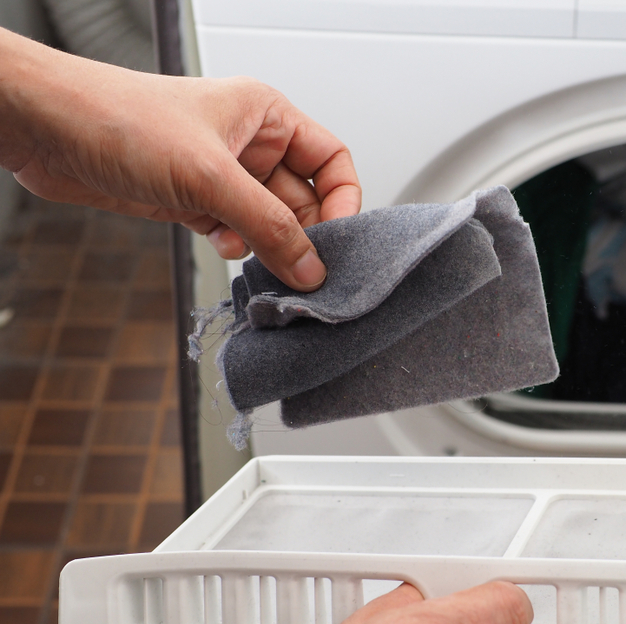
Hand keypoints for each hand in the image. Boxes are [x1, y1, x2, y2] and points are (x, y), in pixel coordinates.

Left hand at [0, 28, 359, 290]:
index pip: (331, 161)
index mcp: (266, 116)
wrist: (45, 129)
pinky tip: (219, 244)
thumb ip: (268, 225)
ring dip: (266, 246)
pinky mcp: (194, 202)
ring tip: (258, 259)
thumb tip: (310, 267)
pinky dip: (235, 247)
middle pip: (304, 199)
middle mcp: (249, 145)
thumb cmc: (117, 117)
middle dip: (303, 235)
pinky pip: (235, 233)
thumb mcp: (210, 175)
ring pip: (268, 222)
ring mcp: (222, 176)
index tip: (339, 239)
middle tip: (302, 267)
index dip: (342, 200)